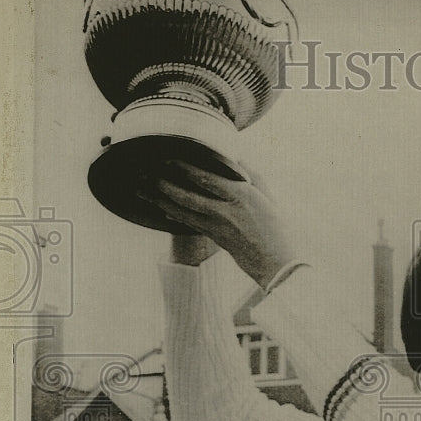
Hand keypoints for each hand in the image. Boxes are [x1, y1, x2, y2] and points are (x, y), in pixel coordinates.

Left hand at [139, 160, 295, 289]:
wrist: (276, 263)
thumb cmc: (276, 227)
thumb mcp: (268, 196)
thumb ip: (251, 175)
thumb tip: (235, 159)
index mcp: (241, 195)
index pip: (206, 178)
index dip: (183, 167)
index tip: (166, 157)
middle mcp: (225, 211)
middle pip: (186, 196)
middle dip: (163, 184)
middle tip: (144, 174)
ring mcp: (217, 227)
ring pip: (182, 212)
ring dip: (161, 200)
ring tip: (143, 190)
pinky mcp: (213, 239)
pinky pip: (189, 224)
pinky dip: (174, 215)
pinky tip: (162, 208)